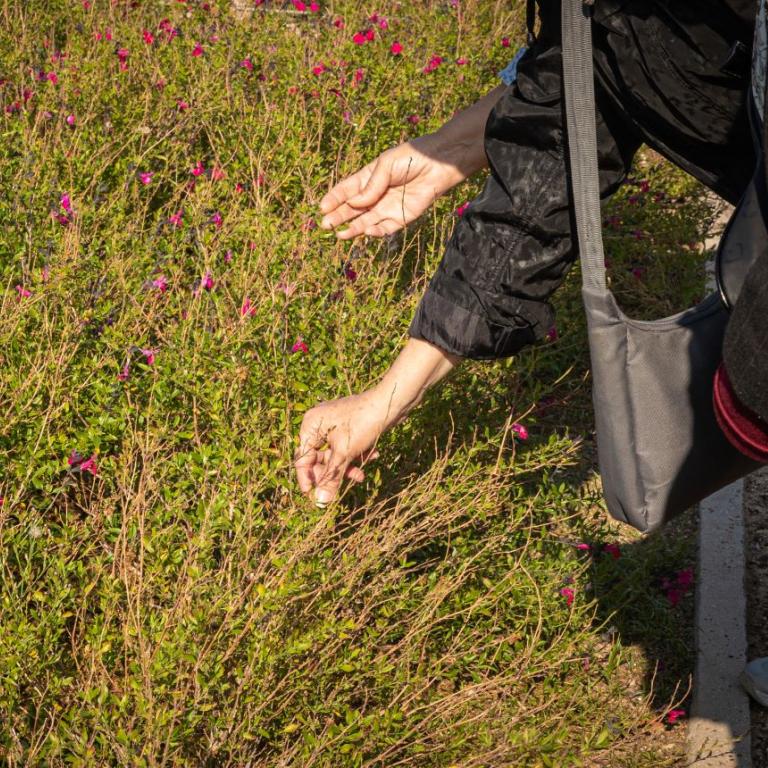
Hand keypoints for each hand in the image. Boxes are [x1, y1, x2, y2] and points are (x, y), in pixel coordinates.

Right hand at [294, 389, 401, 505]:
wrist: (391, 402)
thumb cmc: (363, 424)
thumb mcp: (346, 453)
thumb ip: (331, 477)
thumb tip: (321, 501)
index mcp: (311, 426)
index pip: (302, 458)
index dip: (308, 479)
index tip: (313, 498)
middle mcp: (318, 423)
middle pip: (319, 458)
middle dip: (334, 472)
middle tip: (343, 485)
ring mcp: (333, 424)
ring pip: (335, 454)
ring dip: (347, 466)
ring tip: (361, 476)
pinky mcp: (348, 426)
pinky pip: (346, 446)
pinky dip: (356, 454)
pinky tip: (372, 456)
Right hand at [318, 134, 465, 238]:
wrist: (438, 163)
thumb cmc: (411, 158)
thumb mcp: (385, 166)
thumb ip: (370, 186)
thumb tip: (354, 204)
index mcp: (368, 178)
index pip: (346, 191)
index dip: (333, 199)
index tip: (321, 208)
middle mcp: (376, 195)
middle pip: (352, 209)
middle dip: (338, 217)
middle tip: (325, 225)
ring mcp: (388, 207)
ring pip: (366, 222)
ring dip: (353, 229)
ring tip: (340, 235)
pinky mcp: (402, 217)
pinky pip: (385, 228)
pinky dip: (376, 232)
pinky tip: (366, 231)